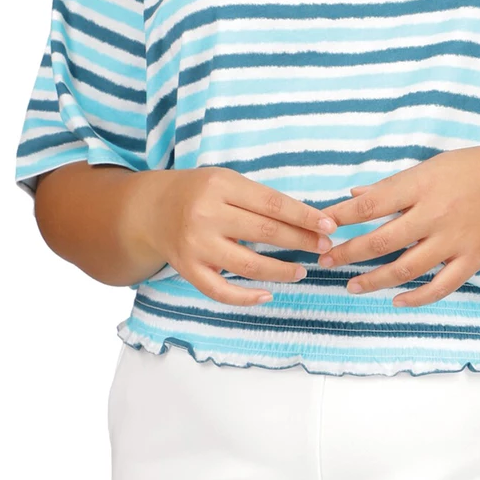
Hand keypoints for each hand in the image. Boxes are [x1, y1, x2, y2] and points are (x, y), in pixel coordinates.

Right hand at [139, 168, 336, 305]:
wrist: (150, 210)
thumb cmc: (199, 193)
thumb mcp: (227, 182)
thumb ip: (260, 199)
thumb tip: (309, 220)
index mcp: (221, 186)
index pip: (273, 203)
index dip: (305, 217)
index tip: (330, 226)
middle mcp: (206, 215)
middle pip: (264, 232)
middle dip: (300, 241)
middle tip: (324, 247)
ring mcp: (195, 245)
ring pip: (248, 265)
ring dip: (281, 271)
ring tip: (302, 271)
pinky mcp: (187, 269)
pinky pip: (220, 291)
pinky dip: (247, 298)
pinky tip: (268, 295)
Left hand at [317, 143, 479, 307]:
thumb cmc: (475, 168)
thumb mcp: (432, 166)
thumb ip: (393, 185)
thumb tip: (354, 196)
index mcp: (422, 185)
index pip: (371, 204)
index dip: (341, 217)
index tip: (319, 226)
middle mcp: (436, 214)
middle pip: (381, 241)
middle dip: (348, 253)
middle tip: (325, 260)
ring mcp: (456, 241)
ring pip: (405, 269)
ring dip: (373, 281)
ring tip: (352, 285)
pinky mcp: (474, 260)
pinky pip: (440, 287)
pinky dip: (416, 297)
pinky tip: (396, 300)